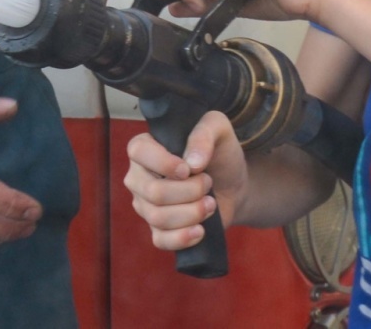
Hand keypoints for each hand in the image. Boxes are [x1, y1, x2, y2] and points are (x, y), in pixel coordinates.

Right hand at [124, 110, 245, 250]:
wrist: (233, 186)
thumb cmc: (220, 154)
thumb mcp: (218, 130)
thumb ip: (205, 133)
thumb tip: (192, 162)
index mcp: (145, 147)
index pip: (138, 152)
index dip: (164, 163)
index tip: (188, 168)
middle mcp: (139, 177)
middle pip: (153, 192)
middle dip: (189, 191)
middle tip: (208, 183)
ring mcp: (146, 205)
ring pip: (158, 218)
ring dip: (193, 212)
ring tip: (210, 203)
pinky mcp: (158, 230)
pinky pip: (161, 240)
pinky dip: (184, 237)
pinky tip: (200, 230)